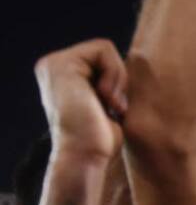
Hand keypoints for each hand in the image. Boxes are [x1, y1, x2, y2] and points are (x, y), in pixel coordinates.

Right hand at [34, 39, 126, 162]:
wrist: (86, 155)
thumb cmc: (101, 139)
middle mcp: (52, 66)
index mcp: (61, 75)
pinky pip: (104, 49)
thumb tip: (135, 66)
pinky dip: (114, 75)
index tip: (112, 108)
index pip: (102, 56)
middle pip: (105, 51)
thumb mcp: (106, 103)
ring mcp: (54, 64)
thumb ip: (109, 82)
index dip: (117, 81)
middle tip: (112, 107)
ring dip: (117, 80)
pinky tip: (104, 99)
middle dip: (119, 80)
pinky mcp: (62, 65)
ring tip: (108, 106)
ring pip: (105, 49)